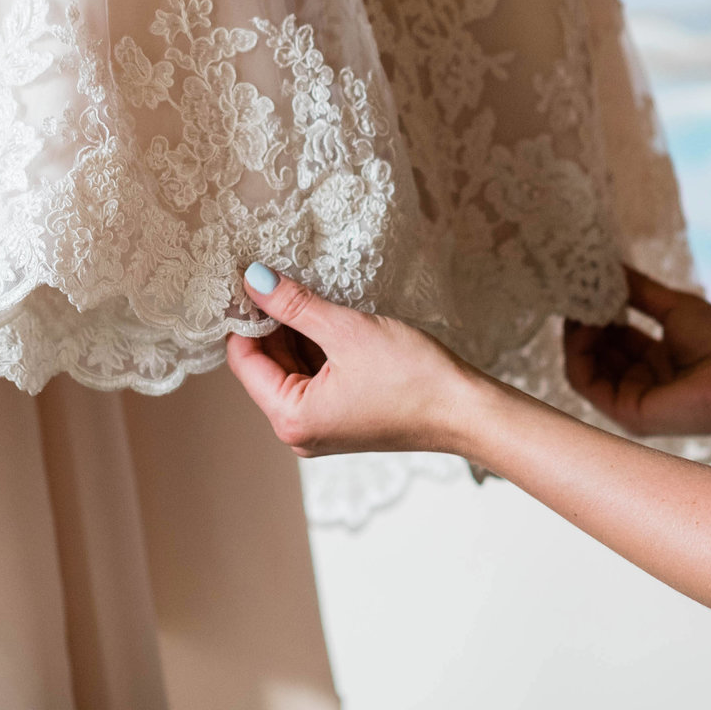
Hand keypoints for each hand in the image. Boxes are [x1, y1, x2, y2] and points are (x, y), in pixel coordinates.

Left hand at [225, 264, 483, 456]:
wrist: (466, 410)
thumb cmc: (411, 377)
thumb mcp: (346, 330)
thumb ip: (294, 305)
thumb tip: (253, 280)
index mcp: (291, 418)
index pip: (244, 361)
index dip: (246, 318)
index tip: (253, 279)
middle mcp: (299, 431)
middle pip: (266, 366)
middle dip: (273, 324)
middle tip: (283, 278)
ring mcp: (322, 427)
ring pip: (292, 369)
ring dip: (297, 333)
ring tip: (311, 294)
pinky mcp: (344, 418)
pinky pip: (315, 378)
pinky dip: (318, 348)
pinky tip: (332, 319)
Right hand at [564, 265, 710, 439]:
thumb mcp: (676, 307)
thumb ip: (638, 291)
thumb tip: (608, 266)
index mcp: (657, 361)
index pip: (611, 336)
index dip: (596, 310)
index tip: (585, 283)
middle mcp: (642, 382)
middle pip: (595, 352)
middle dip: (581, 320)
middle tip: (573, 289)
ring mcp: (634, 400)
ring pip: (584, 367)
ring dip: (576, 334)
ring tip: (579, 304)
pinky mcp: (629, 414)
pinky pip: (586, 382)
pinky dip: (578, 352)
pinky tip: (584, 324)